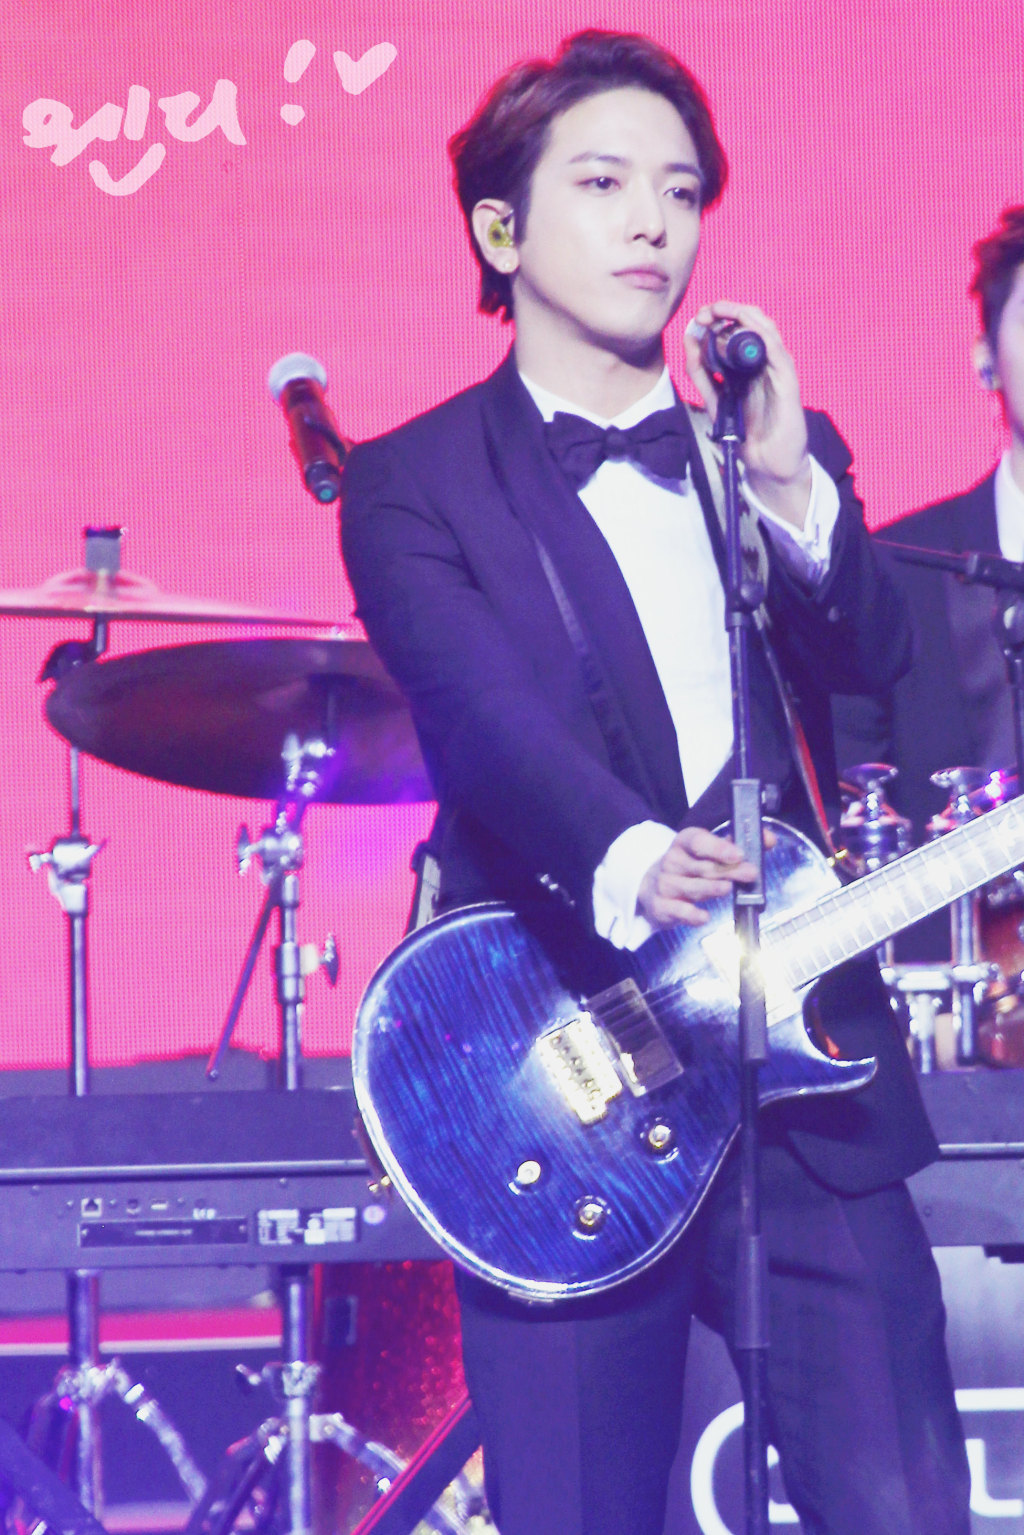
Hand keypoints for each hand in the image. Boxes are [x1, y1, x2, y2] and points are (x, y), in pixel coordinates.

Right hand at [638, 825, 765, 928]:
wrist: (653, 886)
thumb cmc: (690, 866)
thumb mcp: (709, 851)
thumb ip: (738, 844)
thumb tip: (769, 839)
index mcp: (684, 842)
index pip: (698, 840)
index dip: (718, 847)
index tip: (738, 854)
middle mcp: (672, 861)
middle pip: (702, 866)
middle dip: (728, 870)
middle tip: (750, 873)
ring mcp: (665, 884)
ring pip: (692, 887)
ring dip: (711, 888)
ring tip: (728, 889)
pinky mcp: (661, 906)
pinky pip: (678, 911)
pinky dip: (691, 915)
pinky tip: (705, 917)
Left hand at [684, 300, 811, 527]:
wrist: (766, 464)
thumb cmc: (746, 433)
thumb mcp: (714, 399)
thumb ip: (702, 374)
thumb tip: (690, 341)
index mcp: (746, 366)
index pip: (734, 331)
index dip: (716, 320)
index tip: (697, 318)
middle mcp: (763, 363)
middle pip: (750, 326)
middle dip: (727, 313)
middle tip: (706, 312)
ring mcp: (777, 370)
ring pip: (766, 331)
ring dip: (743, 316)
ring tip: (722, 310)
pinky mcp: (788, 382)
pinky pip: (777, 352)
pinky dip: (763, 334)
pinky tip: (747, 324)